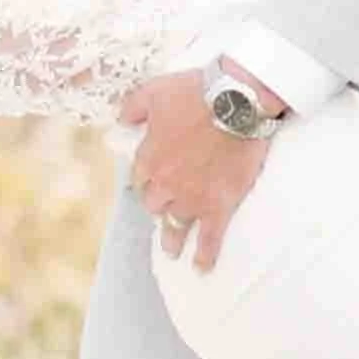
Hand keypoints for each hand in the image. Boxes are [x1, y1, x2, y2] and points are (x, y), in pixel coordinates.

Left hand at [118, 60, 286, 271]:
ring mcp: (192, 197)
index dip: (146, 178)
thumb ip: (132, 107)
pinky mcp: (219, 205)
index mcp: (149, 158)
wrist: (237, 101)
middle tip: (164, 207)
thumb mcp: (153, 91)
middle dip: (157, 205)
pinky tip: (201, 267)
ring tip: (171, 249)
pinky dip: (204, 254)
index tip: (151, 180)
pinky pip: (209, 237)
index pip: (140, 177)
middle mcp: (166, 183)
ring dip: (171, 238)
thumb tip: (121, 120)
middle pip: (154, 203)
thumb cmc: (196, 92)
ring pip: (175, 225)